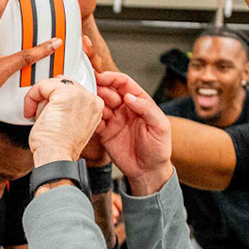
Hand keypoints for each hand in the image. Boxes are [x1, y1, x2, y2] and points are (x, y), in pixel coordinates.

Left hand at [23, 77, 104, 164]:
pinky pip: (42, 86)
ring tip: (38, 116)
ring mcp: (80, 95)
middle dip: (48, 97)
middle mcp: (91, 99)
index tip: (47, 110)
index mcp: (95, 106)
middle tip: (39, 113)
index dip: (55, 98)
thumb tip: (53, 98)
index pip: (72, 89)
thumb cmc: (59, 148)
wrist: (56, 158)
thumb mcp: (70, 124)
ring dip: (40, 99)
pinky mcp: (66, 94)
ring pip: (52, 84)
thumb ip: (68, 108)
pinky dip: (32, 97)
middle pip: (63, 83)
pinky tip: (31, 112)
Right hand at [92, 71, 172, 194]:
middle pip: (109, 91)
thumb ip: (146, 109)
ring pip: (99, 104)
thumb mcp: (160, 127)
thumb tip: (130, 96)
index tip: (102, 77)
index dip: (112, 78)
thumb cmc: (159, 149)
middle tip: (90, 89)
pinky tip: (88, 117)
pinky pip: (95, 121)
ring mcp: (114, 120)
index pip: (124, 84)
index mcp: (140, 103)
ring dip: (93, 102)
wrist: (148, 172)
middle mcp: (125, 109)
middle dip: (99, 88)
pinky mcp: (105, 132)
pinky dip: (90, 118)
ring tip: (87, 102)